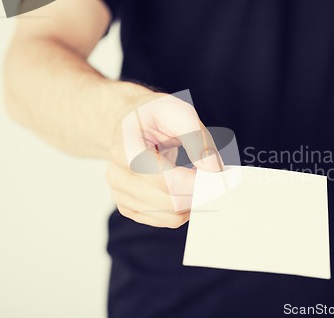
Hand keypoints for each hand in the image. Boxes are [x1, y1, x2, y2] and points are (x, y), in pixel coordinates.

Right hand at [106, 93, 222, 227]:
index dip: (195, 182)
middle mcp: (117, 175)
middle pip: (169, 201)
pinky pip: (164, 220)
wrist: (128, 122)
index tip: (216, 175)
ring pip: (169, 216)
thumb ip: (197, 139)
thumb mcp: (177, 112)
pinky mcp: (128, 207)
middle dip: (198, 192)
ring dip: (192, 202)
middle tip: (211, 177)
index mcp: (124, 149)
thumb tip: (213, 169)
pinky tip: (185, 189)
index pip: (163, 179)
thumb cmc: (152, 116)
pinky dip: (182, 209)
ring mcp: (120, 194)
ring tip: (196, 179)